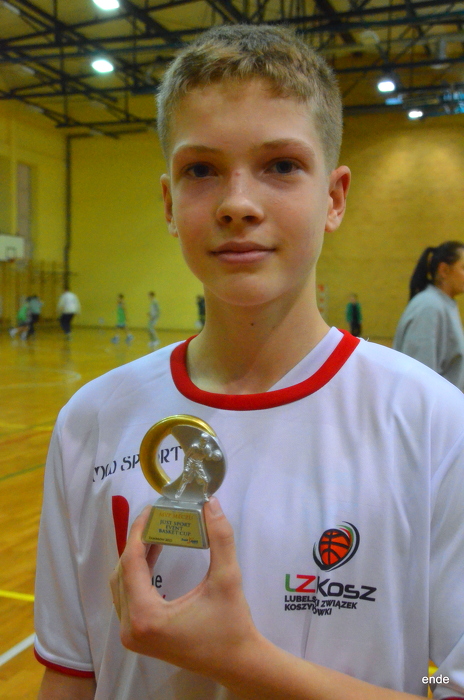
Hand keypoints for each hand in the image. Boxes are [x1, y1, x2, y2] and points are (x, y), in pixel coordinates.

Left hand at [110, 498, 259, 680]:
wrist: (238, 662)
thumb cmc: (232, 624)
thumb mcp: (227, 578)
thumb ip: (220, 538)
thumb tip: (210, 503)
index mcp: (146, 616)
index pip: (131, 563)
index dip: (139, 532)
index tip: (150, 509)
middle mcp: (131, 628)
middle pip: (122, 572)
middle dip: (137, 542)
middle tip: (155, 518)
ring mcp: (132, 635)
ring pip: (122, 584)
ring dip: (136, 557)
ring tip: (156, 532)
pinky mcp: (139, 637)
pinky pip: (129, 597)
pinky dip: (138, 574)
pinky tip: (154, 554)